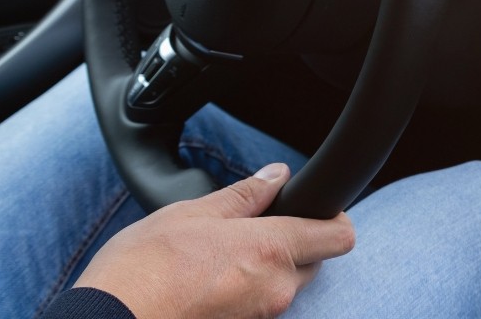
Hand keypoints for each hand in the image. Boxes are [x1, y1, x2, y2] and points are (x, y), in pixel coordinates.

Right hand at [74, 164, 354, 318]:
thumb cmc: (143, 268)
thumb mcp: (193, 214)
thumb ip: (245, 196)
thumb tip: (277, 175)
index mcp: (271, 250)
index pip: (338, 236)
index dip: (333, 218)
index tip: (317, 208)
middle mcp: (277, 290)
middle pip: (313, 260)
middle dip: (292, 242)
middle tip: (250, 229)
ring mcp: (262, 316)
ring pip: (284, 285)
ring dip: (265, 269)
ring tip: (219, 257)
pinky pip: (260, 305)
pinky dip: (246, 292)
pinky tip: (210, 282)